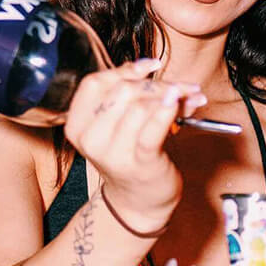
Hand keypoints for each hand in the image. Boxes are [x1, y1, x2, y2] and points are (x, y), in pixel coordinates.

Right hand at [64, 58, 205, 228]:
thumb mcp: (119, 123)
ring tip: (188, 99)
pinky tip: (178, 102)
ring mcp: (112, 152)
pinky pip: (152, 129)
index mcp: (77, 124)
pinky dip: (167, 111)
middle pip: (123, 91)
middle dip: (156, 83)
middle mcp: (90, 138)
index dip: (124, 70)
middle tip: (180, 87)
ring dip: (170, 96)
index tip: (150, 66)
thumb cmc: (130, 155)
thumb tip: (151, 64)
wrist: (139, 201)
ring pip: (141, 105)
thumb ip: (128, 94)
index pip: (96, 83)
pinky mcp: (138, 162)